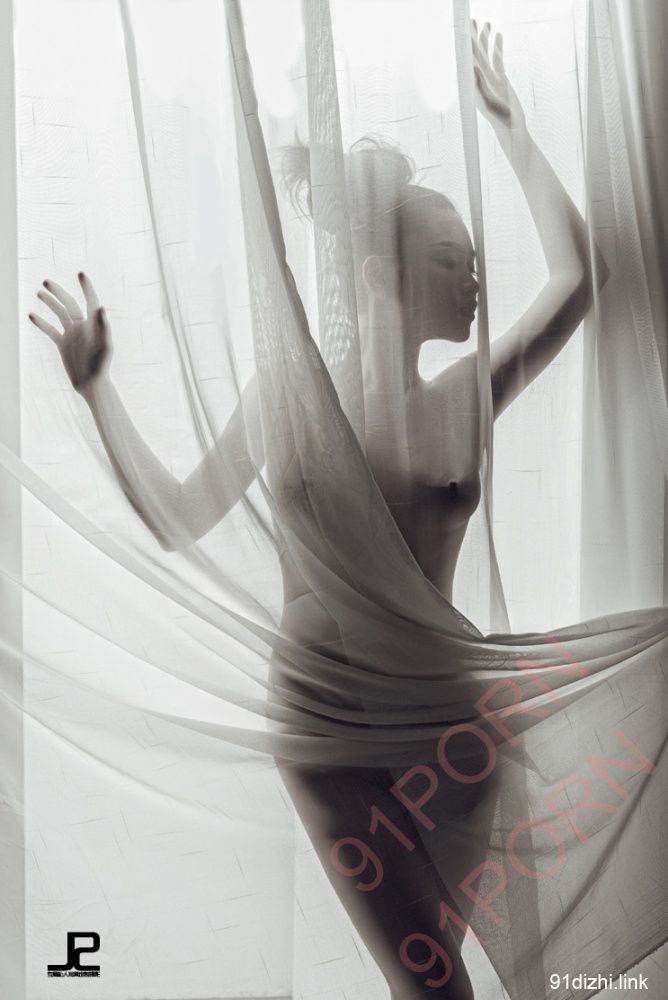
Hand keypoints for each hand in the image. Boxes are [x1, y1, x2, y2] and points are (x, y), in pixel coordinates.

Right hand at [29, 273, 111, 393]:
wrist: (91, 383)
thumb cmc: (102, 366)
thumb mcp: (105, 346)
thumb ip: (104, 326)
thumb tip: (101, 307)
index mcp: (94, 325)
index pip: (90, 301)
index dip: (87, 288)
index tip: (81, 274)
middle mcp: (82, 326)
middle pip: (69, 304)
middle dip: (59, 292)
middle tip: (46, 282)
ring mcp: (72, 334)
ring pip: (59, 314)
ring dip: (50, 303)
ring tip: (39, 292)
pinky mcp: (63, 344)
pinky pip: (51, 331)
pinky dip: (42, 323)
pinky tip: (31, 315)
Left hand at [471, 20, 525, 134]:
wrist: (512, 128)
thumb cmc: (499, 119)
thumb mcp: (488, 103)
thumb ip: (479, 87)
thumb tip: (472, 69)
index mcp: (474, 84)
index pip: (468, 60)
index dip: (465, 45)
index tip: (462, 30)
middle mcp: (480, 80)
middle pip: (475, 54)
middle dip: (472, 37)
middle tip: (470, 20)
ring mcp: (491, 78)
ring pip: (487, 54)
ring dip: (485, 39)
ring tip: (485, 23)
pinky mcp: (501, 79)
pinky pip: (498, 59)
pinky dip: (498, 47)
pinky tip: (498, 35)